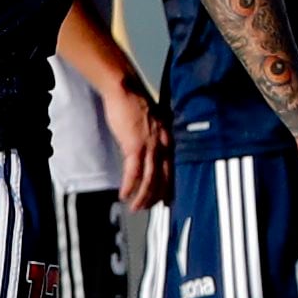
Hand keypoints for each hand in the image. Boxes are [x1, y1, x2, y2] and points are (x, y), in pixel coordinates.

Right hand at [105, 81, 169, 213]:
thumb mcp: (151, 123)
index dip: (170, 186)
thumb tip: (148, 152)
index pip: (173, 168)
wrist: (125, 88)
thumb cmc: (135, 103)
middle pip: (164, 178)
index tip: (167, 200)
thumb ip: (154, 138)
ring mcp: (150, 145)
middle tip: (150, 208)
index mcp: (169, 138)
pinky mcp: (134, 145)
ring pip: (150, 179)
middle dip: (157, 196)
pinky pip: (133, 172)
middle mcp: (164, 144)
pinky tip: (124, 194)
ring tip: (136, 207)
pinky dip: (129, 186)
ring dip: (143, 197)